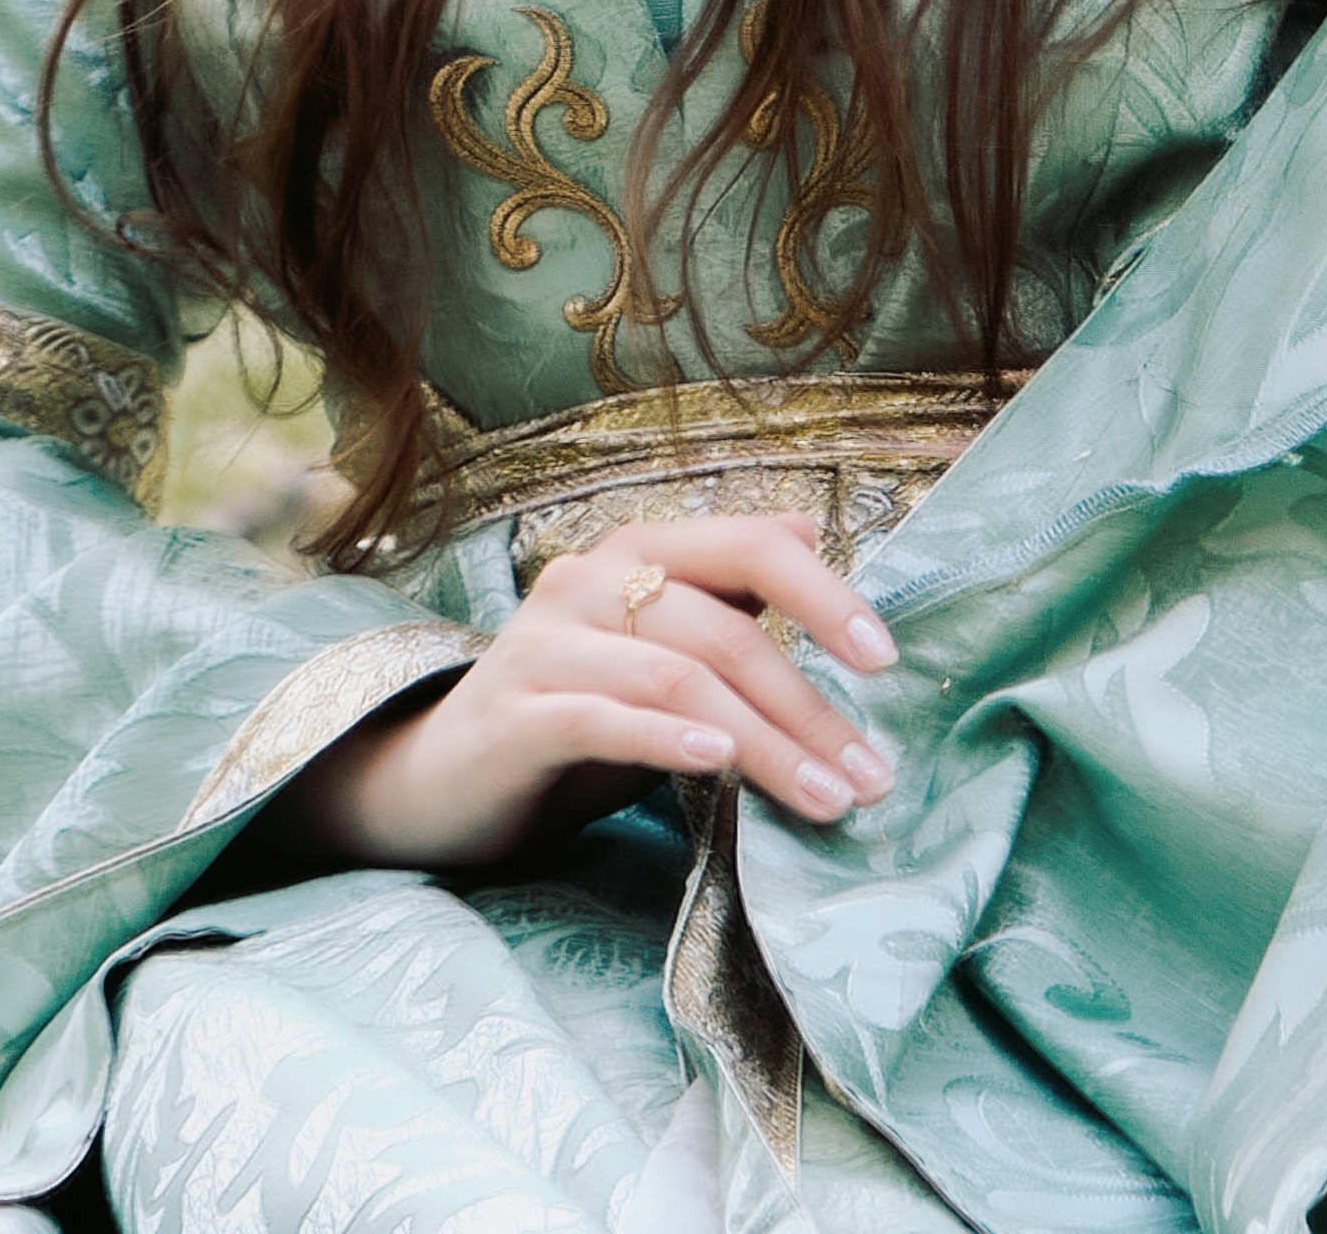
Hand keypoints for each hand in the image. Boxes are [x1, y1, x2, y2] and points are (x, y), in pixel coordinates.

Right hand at [282, 510, 901, 873]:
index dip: (826, 595)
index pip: (751, 546)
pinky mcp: (513, 713)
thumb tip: (809, 528)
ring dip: (764, 743)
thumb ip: (722, 600)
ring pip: (678, 679)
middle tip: (871, 774)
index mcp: (638, 549)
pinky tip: (719, 763)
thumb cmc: (571, 712)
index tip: (886, 660)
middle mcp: (590, 579)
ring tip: (824, 797)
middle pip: (724, 630)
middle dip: (809, 705)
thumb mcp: (656, 651)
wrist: (439, 780)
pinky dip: (668, 739)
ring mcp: (545, 643)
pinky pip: (604, 717)